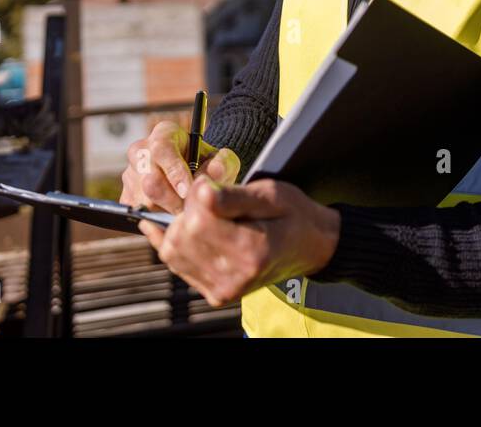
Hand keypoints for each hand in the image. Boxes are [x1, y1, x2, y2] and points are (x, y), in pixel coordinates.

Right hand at [119, 119, 240, 213]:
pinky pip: (137, 213)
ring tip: (183, 211)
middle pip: (149, 182)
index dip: (175, 173)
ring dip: (165, 211)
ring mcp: (130, 174)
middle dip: (173, 200)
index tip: (188, 192)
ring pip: (143, 201)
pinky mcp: (125, 195)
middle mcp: (141, 151)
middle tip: (190, 210)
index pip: (162, 151)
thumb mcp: (221, 159)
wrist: (195, 173)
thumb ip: (223, 163)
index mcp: (163, 134)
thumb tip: (214, 173)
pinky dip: (155, 219)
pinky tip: (171, 214)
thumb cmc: (206, 163)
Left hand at [139, 176, 341, 306]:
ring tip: (204, 214)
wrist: (309, 247)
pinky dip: (178, 243)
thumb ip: (233, 196)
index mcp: (252, 251)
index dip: (196, 197)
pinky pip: (177, 265)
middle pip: (180, 238)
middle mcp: (235, 277)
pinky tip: (191, 228)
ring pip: (172, 252)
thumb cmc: (293, 215)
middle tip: (207, 198)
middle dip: (186, 212)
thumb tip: (200, 193)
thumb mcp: (271, 194)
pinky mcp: (215, 294)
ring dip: (180, 227)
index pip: (197, 222)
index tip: (209, 185)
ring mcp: (223, 290)